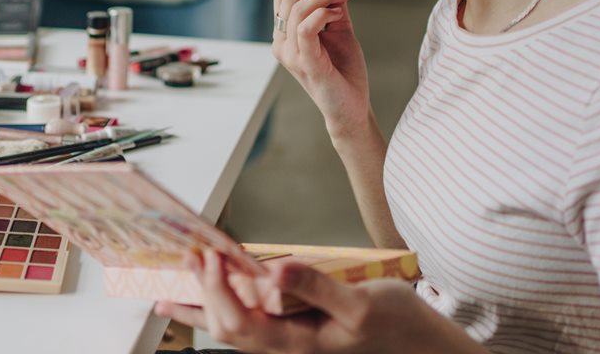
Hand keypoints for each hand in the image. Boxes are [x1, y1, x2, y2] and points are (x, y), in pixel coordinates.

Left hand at [156, 249, 447, 353]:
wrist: (420, 344)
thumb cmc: (396, 325)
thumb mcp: (361, 302)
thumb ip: (316, 287)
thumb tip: (274, 269)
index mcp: (298, 343)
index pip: (240, 323)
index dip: (217, 291)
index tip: (210, 257)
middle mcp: (286, 346)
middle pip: (227, 328)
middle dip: (203, 293)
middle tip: (192, 254)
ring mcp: (289, 339)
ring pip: (233, 326)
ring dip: (204, 302)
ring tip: (179, 280)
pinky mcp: (296, 328)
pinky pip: (250, 319)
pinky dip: (224, 305)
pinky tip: (211, 296)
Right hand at [272, 0, 369, 134]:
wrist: (352, 107)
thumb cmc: (344, 70)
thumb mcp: (340, 28)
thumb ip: (333, 2)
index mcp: (286, 31)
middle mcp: (282, 41)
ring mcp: (290, 53)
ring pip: (296, 7)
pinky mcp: (304, 63)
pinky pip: (305, 27)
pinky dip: (323, 12)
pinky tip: (339, 13)